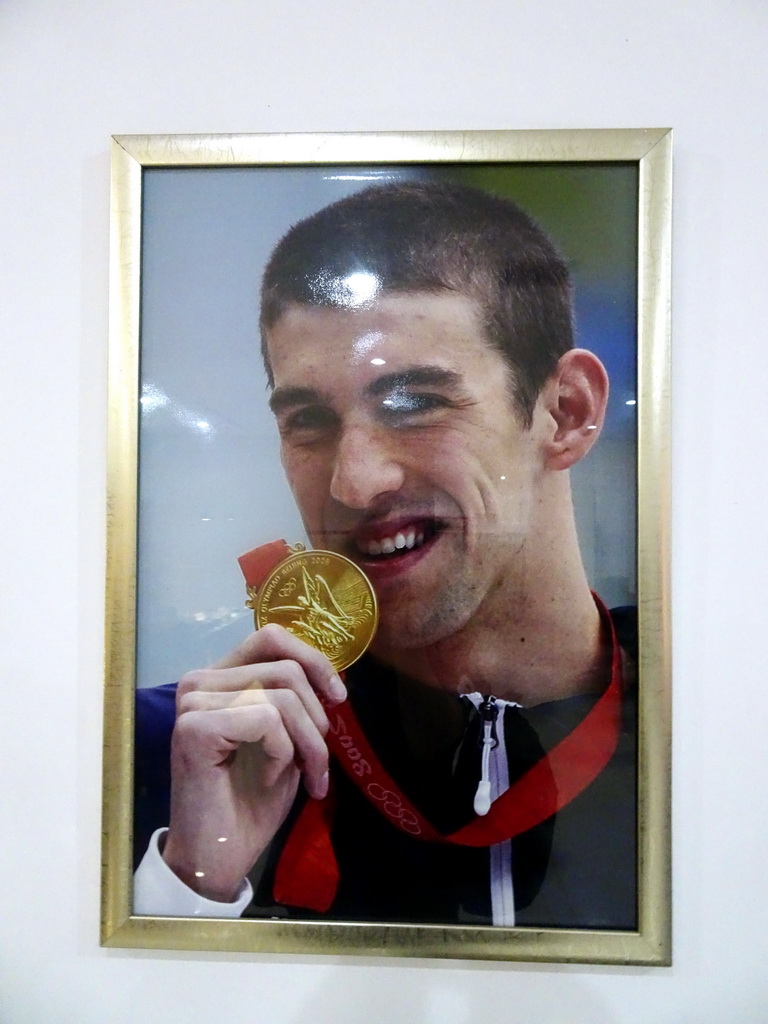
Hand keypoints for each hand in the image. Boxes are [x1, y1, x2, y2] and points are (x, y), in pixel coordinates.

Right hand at [161, 624, 345, 901]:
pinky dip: (282, 753)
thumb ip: (295, 701)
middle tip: (318, 764)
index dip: (313, 659)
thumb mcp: (286, 740)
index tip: (338, 698)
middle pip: (286, 669)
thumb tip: (332, 678)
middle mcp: (199, 681)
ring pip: (281, 696)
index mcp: (220, 678)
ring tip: (304, 777)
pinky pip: (266, 719)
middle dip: (316, 720)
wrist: (219, 856)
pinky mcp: (193, 727)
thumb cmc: (250, 801)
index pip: (270, 636)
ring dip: (307, 743)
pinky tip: (268, 779)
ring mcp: (193, 702)